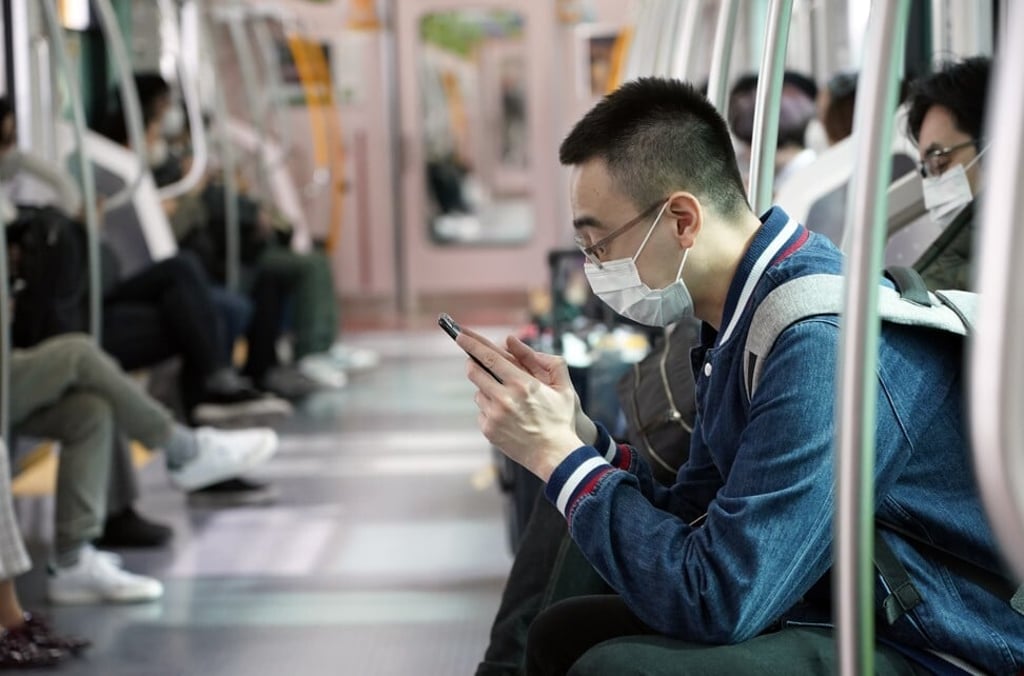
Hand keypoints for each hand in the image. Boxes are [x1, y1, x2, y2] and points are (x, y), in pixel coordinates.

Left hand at [458, 328, 595, 444]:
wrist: (555, 456)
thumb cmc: (561, 420)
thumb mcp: (563, 388)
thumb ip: (546, 361)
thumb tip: (515, 343)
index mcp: (522, 384)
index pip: (489, 358)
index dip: (472, 344)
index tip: (460, 335)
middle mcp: (505, 398)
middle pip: (475, 372)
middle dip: (472, 364)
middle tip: (475, 362)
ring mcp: (494, 415)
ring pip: (478, 393)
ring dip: (486, 390)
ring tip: (505, 399)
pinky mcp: (489, 430)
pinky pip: (481, 412)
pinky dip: (489, 410)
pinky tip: (506, 417)